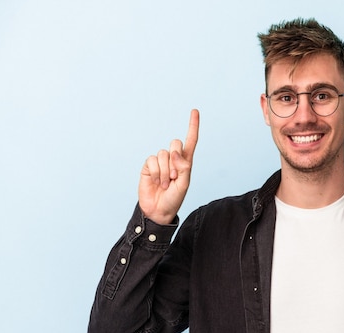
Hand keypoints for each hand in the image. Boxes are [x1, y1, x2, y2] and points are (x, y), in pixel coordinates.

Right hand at [138, 109, 199, 223]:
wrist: (158, 210)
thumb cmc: (174, 198)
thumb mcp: (184, 184)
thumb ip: (183, 167)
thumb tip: (175, 152)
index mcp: (185, 162)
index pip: (190, 141)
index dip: (193, 126)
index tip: (195, 111)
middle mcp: (173, 159)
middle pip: (175, 143)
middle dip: (176, 159)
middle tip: (175, 177)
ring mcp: (160, 162)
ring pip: (163, 154)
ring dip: (166, 171)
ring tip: (166, 184)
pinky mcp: (149, 166)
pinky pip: (152, 160)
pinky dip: (157, 172)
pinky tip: (157, 182)